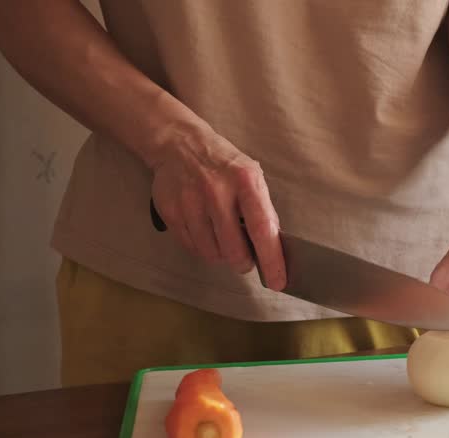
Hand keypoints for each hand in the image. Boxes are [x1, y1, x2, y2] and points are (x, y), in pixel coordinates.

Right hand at [147, 123, 285, 289]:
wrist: (180, 145)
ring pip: (211, 253)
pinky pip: (191, 248)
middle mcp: (216, 191)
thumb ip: (263, 210)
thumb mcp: (252, 177)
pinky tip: (206, 232)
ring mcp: (191, 202)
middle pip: (234, 250)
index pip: (262, 229)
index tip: (278, 281)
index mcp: (245, 181)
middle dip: (243, 262)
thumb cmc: (224, 166)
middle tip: (245, 258)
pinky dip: (202, 248)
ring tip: (223, 238)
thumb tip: (274, 247)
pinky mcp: (171, 211)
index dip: (272, 259)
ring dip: (221, 255)